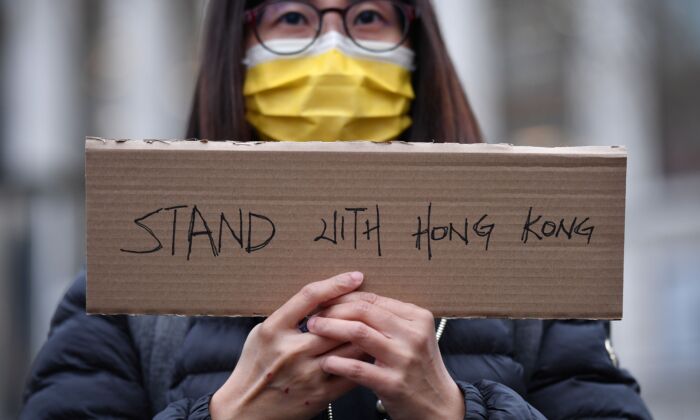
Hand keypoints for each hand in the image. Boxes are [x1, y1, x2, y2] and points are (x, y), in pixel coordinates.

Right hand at [210, 272, 368, 419]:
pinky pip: (351, 373)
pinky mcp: (319, 394)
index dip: (336, 283)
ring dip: (365, 336)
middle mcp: (291, 350)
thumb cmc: (254, 367)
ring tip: (376, 327)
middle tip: (373, 303)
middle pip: (337, 322)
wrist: (244, 410)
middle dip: (359, 311)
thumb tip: (322, 298)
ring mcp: (307, 374)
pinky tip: (369, 354)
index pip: (309, 297)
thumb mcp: (262, 333)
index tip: (354, 277)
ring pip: (350, 347)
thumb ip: (288, 316)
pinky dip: (363, 362)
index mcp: (274, 329)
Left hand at [307, 292, 464, 419]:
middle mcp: (413, 334)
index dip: (345, 298)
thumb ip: (389, 320)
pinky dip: (338, 363)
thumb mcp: (413, 337)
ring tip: (313, 330)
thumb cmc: (419, 369)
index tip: (325, 302)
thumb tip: (350, 302)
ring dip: (331, 329)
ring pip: (359, 333)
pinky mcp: (394, 383)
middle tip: (314, 315)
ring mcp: (404, 359)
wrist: (439, 407)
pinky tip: (326, 362)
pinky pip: (358, 368)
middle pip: (364, 311)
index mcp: (417, 318)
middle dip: (334, 310)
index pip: (373, 299)